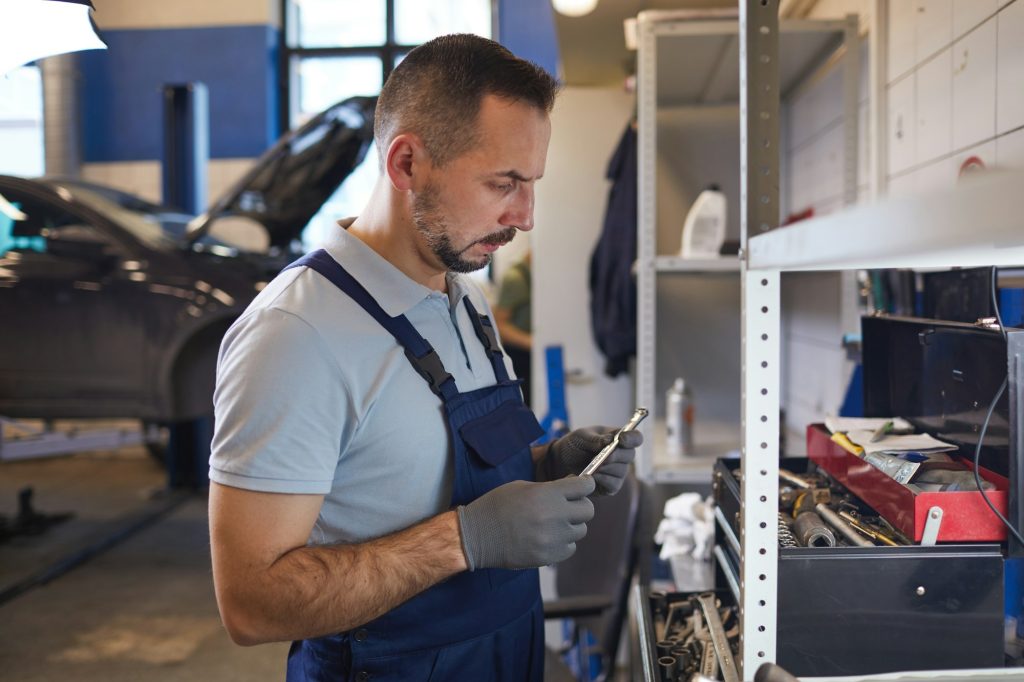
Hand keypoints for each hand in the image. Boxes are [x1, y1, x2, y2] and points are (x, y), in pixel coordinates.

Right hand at [457, 476, 595, 570]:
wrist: (477, 536)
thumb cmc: (497, 506)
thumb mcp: (523, 487)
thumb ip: (550, 488)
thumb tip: (573, 487)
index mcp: (547, 494)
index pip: (585, 486)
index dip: (585, 485)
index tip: (582, 487)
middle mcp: (554, 516)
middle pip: (588, 510)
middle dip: (580, 506)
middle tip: (567, 507)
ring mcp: (553, 538)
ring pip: (580, 531)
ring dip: (571, 526)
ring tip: (552, 524)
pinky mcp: (549, 557)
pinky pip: (570, 548)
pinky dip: (563, 543)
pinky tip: (547, 538)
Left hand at [547, 425, 641, 494]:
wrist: (561, 461)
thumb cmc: (575, 445)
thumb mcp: (581, 436)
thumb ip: (595, 439)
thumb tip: (609, 441)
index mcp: (618, 438)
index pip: (635, 437)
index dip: (632, 438)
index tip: (621, 439)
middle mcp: (622, 455)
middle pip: (630, 455)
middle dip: (615, 456)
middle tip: (601, 457)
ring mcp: (618, 471)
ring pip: (621, 471)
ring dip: (606, 468)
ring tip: (591, 465)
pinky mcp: (611, 486)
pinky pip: (614, 484)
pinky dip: (602, 479)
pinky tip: (592, 475)